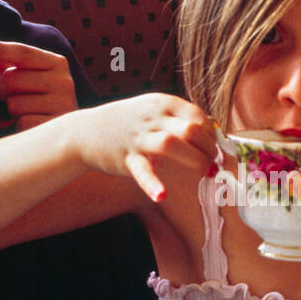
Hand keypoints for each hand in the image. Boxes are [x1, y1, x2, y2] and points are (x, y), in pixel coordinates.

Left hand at [0, 40, 77, 130]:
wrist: (67, 128)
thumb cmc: (40, 97)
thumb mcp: (27, 75)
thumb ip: (6, 61)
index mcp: (56, 63)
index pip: (23, 52)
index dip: (0, 50)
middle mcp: (63, 81)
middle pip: (12, 79)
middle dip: (3, 89)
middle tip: (11, 95)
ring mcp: (62, 105)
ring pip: (14, 104)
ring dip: (13, 109)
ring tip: (26, 110)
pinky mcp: (55, 126)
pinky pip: (22, 123)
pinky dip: (20, 125)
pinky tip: (32, 122)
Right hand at [79, 93, 216, 202]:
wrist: (87, 131)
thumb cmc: (129, 123)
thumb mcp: (153, 110)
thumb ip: (179, 119)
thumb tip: (211, 136)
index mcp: (162, 104)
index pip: (197, 115)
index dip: (211, 134)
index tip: (213, 148)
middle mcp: (152, 118)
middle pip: (190, 130)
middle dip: (208, 148)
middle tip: (212, 162)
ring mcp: (139, 138)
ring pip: (171, 144)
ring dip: (194, 160)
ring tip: (205, 172)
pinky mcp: (127, 158)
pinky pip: (142, 171)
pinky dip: (152, 184)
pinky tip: (162, 195)